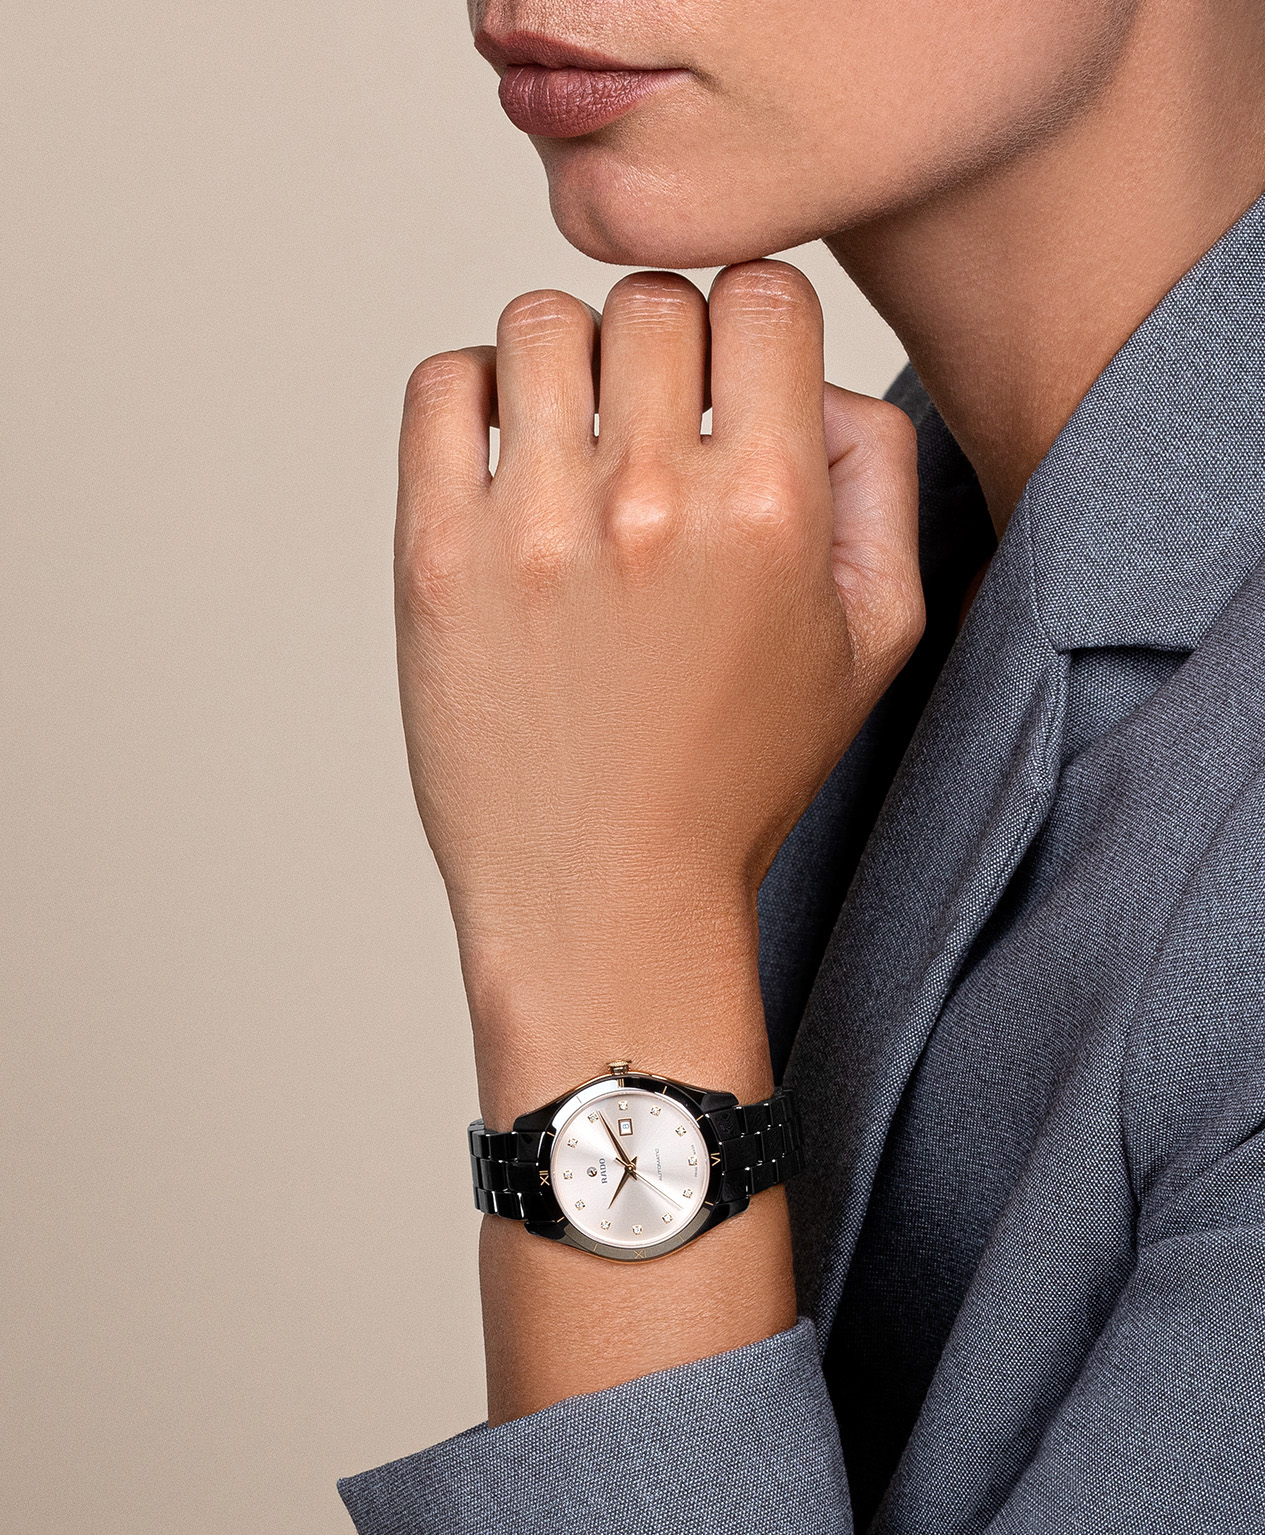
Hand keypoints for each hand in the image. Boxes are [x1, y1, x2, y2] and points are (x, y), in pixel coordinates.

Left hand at [395, 262, 922, 1124]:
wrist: (607, 893)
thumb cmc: (740, 773)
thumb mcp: (875, 641)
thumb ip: (880, 480)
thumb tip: (816, 377)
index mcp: (769, 508)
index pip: (761, 290)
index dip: (752, 327)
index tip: (732, 385)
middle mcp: (647, 501)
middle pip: (652, 298)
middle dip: (663, 351)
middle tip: (655, 433)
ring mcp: (531, 525)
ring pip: (542, 320)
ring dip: (567, 365)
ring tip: (577, 447)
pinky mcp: (436, 555)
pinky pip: (443, 383)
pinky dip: (476, 397)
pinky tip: (510, 466)